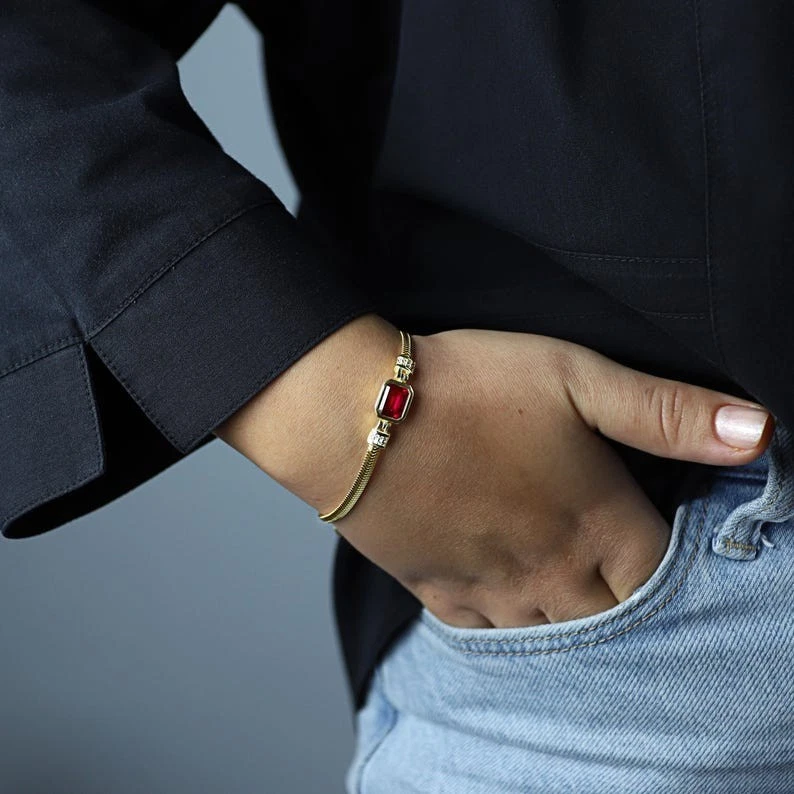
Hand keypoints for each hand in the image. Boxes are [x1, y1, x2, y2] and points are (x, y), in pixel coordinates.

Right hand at [332, 328, 773, 628]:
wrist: (356, 415)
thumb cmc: (467, 386)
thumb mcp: (575, 376)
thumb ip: (667, 411)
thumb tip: (761, 433)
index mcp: (594, 519)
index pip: (662, 575)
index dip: (680, 571)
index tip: (672, 554)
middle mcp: (551, 568)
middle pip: (614, 619)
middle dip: (630, 609)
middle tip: (626, 585)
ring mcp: (493, 586)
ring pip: (556, 636)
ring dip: (577, 626)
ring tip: (578, 603)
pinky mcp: (440, 589)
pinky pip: (490, 635)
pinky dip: (512, 631)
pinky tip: (514, 613)